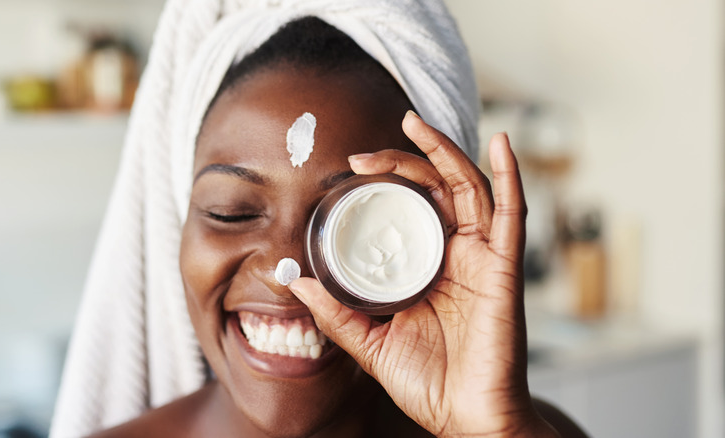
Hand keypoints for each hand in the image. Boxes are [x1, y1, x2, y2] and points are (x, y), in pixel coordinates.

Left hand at [289, 111, 558, 436]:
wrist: (465, 418)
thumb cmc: (428, 382)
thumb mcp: (370, 342)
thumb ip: (337, 312)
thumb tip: (297, 282)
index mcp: (427, 267)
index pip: (409, 209)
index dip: (384, 184)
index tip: (348, 172)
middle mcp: (456, 255)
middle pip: (435, 189)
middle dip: (403, 161)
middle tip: (363, 155)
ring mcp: (482, 258)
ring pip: (469, 187)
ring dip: (444, 151)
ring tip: (415, 122)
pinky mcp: (504, 269)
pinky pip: (512, 213)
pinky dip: (511, 174)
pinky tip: (501, 142)